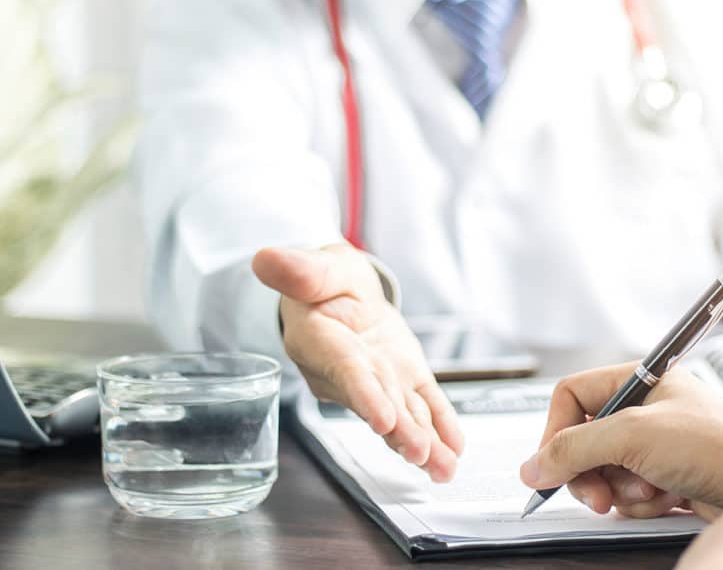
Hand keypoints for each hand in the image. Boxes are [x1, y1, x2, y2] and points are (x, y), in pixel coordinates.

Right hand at [252, 243, 463, 481]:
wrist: (340, 295)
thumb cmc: (326, 281)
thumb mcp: (318, 265)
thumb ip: (299, 268)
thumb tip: (266, 259)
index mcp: (320, 341)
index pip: (344, 370)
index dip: (364, 394)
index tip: (384, 419)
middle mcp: (346, 372)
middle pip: (375, 401)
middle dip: (398, 429)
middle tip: (420, 452)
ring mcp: (377, 382)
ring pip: (400, 414)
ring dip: (422, 441)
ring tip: (442, 466)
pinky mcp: (402, 383)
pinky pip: (422, 407)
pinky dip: (440, 428)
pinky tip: (454, 449)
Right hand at [519, 362, 722, 515]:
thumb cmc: (715, 445)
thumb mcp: (633, 437)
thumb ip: (574, 449)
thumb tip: (532, 467)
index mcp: (637, 380)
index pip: (571, 396)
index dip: (556, 431)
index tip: (553, 465)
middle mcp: (643, 409)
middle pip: (582, 441)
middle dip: (589, 473)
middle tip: (600, 496)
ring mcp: (654, 445)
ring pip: (603, 473)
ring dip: (621, 490)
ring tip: (651, 490)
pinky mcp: (666, 477)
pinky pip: (628, 494)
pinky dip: (641, 503)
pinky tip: (667, 499)